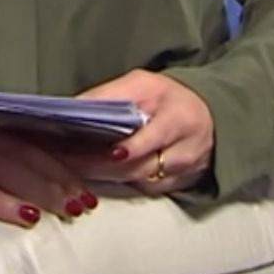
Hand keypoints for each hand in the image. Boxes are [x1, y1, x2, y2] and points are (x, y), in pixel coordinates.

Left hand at [58, 70, 214, 193]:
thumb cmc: (168, 98)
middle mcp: (185, 149)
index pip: (149, 139)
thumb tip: (73, 107)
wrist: (208, 116)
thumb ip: (110, 94)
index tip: (86, 148)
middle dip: (98, 165)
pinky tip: (97, 174)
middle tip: (65, 160)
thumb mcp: (142, 84)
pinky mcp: (179, 185)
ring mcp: (184, 172)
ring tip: (72, 166)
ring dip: (104, 176)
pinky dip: (120, 183)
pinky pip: (145, 189)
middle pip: (138, 166)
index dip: (122, 147)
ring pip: (139, 181)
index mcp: (178, 118)